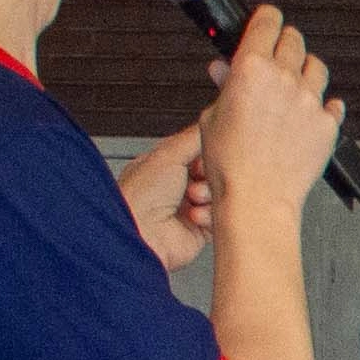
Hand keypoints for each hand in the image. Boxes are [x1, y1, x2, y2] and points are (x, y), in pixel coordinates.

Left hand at [119, 122, 213, 269]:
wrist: (141, 236)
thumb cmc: (140, 197)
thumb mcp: (169, 153)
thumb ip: (195, 136)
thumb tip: (216, 123)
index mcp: (161, 166)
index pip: (196, 151)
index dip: (206, 152)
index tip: (209, 152)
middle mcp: (174, 187)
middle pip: (210, 172)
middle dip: (208, 174)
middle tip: (198, 176)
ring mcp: (187, 208)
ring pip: (218, 194)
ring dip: (207, 195)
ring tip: (192, 198)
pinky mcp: (200, 229)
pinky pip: (218, 216)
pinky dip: (208, 215)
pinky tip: (193, 216)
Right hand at [197, 4, 342, 223]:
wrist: (257, 198)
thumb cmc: (230, 164)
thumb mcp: (213, 116)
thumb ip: (225, 86)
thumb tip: (224, 69)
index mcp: (251, 69)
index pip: (268, 21)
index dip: (267, 18)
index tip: (267, 20)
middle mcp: (284, 78)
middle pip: (294, 39)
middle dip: (284, 43)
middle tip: (277, 56)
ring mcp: (310, 100)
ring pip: (316, 67)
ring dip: (305, 70)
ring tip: (294, 86)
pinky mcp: (328, 123)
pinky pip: (333, 103)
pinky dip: (323, 105)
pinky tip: (310, 113)